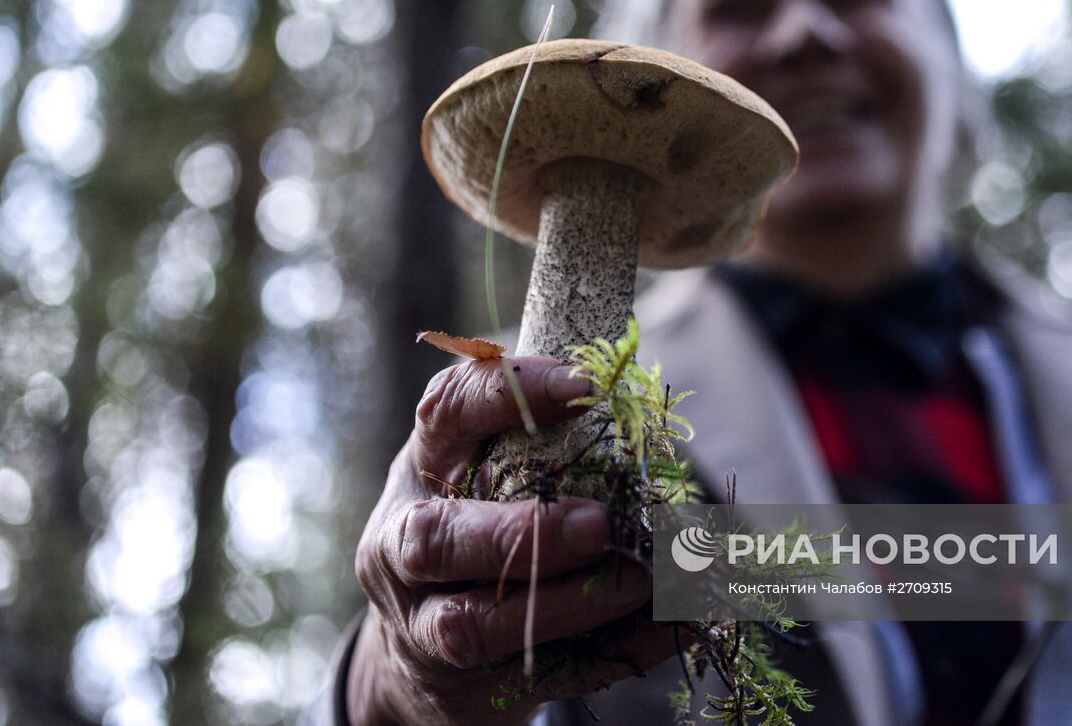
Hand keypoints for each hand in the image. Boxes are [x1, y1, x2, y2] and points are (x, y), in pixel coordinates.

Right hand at [347, 357, 675, 724]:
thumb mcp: (486, 469)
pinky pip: (538, 674)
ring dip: (570, 603)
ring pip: (477, 623)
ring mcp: (422, 625)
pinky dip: (611, 652)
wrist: (418, 657)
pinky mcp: (462, 687)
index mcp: (422, 466)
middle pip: (438, 539)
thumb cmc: (477, 524)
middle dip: (523, 534)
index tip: (585, 384)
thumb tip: (642, 402)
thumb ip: (543, 439)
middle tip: (600, 526)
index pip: (446, 412)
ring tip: (642, 582)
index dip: (509, 393)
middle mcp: (403, 545)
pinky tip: (669, 627)